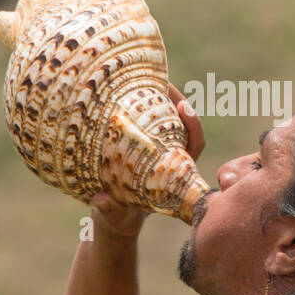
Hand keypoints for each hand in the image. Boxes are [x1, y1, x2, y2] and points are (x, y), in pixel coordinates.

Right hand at [90, 83, 204, 237]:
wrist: (113, 216)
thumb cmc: (119, 216)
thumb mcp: (115, 214)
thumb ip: (110, 209)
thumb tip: (100, 200)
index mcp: (176, 171)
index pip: (195, 144)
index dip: (194, 125)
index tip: (184, 107)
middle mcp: (172, 156)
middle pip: (184, 124)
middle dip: (177, 100)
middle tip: (164, 82)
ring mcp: (158, 148)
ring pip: (168, 118)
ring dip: (161, 97)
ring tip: (149, 78)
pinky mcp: (143, 143)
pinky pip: (150, 119)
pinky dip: (144, 104)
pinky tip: (131, 89)